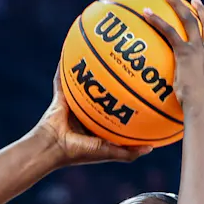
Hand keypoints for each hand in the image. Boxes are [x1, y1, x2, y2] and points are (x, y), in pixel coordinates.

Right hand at [31, 67, 150, 165]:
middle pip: (101, 94)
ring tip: (101, 55)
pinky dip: (65, 67)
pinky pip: (62, 79)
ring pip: (84, 85)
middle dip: (111, 83)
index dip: (125, 102)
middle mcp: (85, 114)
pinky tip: (73, 51)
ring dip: (90, 72)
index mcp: (96, 126)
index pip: (114, 112)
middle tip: (126, 68)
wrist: (52, 147)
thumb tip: (151, 147)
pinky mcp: (60, 97)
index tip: (140, 92)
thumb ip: (128, 152)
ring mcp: (72, 105)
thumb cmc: (78, 152)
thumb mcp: (108, 152)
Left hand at [141, 0, 203, 109]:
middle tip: (196, 2)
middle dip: (203, 11)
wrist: (202, 109)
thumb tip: (194, 111)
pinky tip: (145, 13)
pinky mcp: (186, 52)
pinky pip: (169, 31)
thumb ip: (201, 100)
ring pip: (190, 20)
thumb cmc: (201, 113)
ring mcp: (200, 50)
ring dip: (179, 5)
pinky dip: (157, 20)